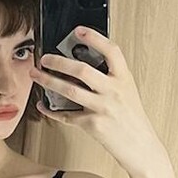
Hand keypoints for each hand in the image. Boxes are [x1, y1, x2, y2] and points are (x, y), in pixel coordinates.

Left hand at [32, 30, 163, 174]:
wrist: (141, 147)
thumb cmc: (133, 119)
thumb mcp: (127, 92)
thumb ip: (110, 78)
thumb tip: (83, 66)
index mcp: (123, 78)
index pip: (111, 51)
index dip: (94, 37)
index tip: (78, 30)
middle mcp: (113, 91)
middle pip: (81, 70)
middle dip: (58, 61)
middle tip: (45, 58)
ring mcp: (102, 108)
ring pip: (69, 91)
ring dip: (48, 81)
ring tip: (36, 75)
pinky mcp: (93, 125)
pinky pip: (66, 115)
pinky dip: (51, 110)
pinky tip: (43, 105)